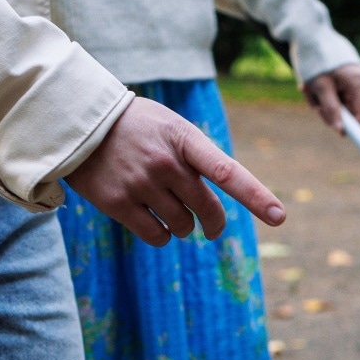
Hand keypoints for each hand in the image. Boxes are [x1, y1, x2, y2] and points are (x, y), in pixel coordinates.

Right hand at [66, 97, 285, 245]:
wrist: (81, 122)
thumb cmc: (137, 127)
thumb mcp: (171, 127)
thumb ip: (197, 158)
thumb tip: (214, 206)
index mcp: (184, 139)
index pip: (227, 171)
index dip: (255, 196)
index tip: (279, 216)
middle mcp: (165, 162)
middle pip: (206, 209)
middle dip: (214, 223)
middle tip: (212, 229)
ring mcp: (141, 184)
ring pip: (182, 226)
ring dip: (183, 226)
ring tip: (168, 208)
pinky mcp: (118, 204)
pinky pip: (157, 237)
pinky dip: (162, 236)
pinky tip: (153, 221)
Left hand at [303, 63, 359, 130]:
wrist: (306, 32)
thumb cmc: (313, 59)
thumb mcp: (320, 87)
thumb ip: (331, 110)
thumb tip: (341, 131)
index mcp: (356, 81)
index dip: (354, 127)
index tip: (342, 134)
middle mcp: (358, 77)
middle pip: (349, 107)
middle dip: (331, 110)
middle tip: (314, 105)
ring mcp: (351, 74)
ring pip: (339, 99)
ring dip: (323, 101)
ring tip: (307, 89)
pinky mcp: (342, 71)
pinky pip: (335, 89)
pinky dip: (323, 91)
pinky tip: (311, 83)